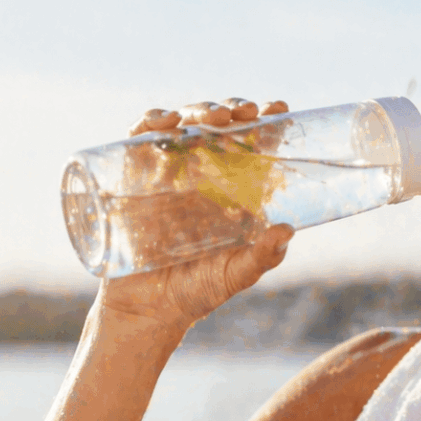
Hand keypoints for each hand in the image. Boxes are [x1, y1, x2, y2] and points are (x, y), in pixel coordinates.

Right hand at [96, 97, 295, 327]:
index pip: (251, 146)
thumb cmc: (195, 293)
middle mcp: (201, 176)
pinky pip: (140, 139)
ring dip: (198, 111)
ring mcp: (167, 174)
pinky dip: (152, 122)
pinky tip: (166, 122)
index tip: (278, 109)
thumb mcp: (233, 276)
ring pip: (184, 126)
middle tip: (246, 112)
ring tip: (215, 118)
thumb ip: (261, 258)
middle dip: (233, 111)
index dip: (265, 122)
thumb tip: (286, 231)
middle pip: (219, 128)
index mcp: (231, 191)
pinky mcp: (134, 178)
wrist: (145, 311)